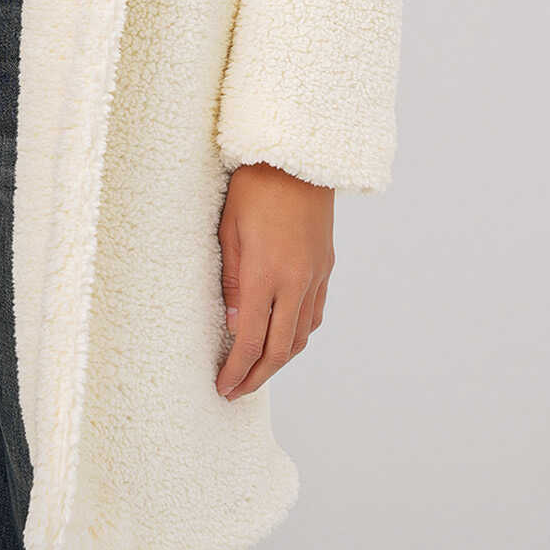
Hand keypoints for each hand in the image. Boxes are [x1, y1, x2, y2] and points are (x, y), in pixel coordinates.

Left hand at [214, 161, 333, 399]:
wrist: (298, 157)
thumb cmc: (254, 186)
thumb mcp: (228, 229)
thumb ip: (232, 281)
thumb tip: (235, 325)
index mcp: (266, 275)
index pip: (252, 341)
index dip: (237, 371)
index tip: (224, 387)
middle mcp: (296, 282)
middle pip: (281, 350)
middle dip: (258, 377)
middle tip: (237, 391)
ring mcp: (315, 275)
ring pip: (302, 335)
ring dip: (280, 359)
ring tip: (258, 370)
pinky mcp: (325, 265)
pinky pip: (315, 313)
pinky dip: (300, 334)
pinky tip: (286, 336)